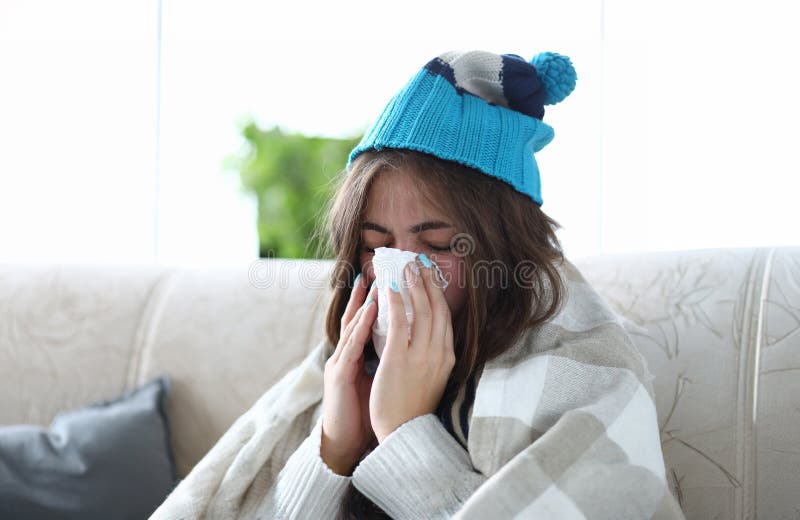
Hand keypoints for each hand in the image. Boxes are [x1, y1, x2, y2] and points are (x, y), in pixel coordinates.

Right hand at [321, 275, 377, 474]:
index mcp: (357, 354)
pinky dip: (360, 326)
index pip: (367, 320)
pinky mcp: (338, 374)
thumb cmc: (365, 410)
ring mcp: (340, 362)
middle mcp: (346, 353)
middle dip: (366, 293)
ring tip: (374, 282)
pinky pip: (352, 345)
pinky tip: (369, 312)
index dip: (376, 300)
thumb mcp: (378, 377)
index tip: (389, 279)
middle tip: (378, 269)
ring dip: (363, 302)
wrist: (348, 440)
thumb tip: (405, 340)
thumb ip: (386, 356)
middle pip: (355, 316)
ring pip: (352, 326)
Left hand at [369, 256, 455, 442]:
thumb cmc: (413, 405)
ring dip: (412, 285)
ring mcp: (421, 356)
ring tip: (404, 267)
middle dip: (427, 282)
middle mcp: (439, 353)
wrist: (403, 432)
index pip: (445, 317)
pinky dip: (394, 302)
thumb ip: (432, 353)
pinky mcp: (399, 359)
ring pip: (420, 310)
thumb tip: (426, 330)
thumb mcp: (432, 376)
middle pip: (436, 308)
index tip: (430, 274)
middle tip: (417, 262)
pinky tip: (387, 288)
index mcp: (447, 356)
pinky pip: (399, 322)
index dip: (437, 293)